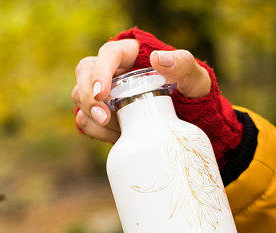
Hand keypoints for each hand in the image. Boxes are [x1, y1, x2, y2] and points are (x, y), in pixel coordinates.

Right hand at [72, 38, 211, 143]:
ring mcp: (104, 92)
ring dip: (92, 115)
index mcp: (130, 54)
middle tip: (104, 117)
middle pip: (84, 72)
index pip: (108, 54)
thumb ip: (183, 65)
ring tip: (119, 130)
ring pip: (80, 96)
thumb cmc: (192, 93)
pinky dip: (95, 130)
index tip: (103, 93)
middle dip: (89, 96)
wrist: (188, 121)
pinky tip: (116, 137)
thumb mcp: (195, 78)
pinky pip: (85, 120)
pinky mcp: (101, 114)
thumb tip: (158, 59)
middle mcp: (112, 70)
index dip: (100, 72)